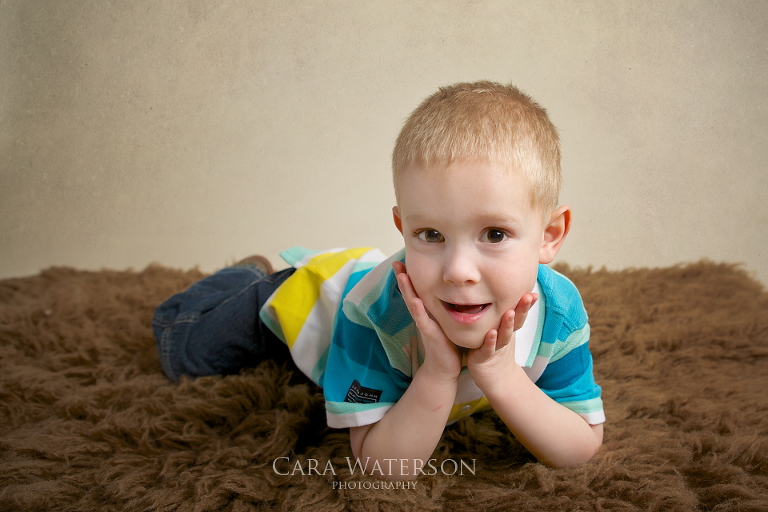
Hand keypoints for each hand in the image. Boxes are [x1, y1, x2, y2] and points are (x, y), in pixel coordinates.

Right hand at [393, 261, 461, 381]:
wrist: (444, 367)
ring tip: (401, 275)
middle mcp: (422, 316)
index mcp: (426, 311)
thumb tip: (450, 290)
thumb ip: (444, 307)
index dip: (409, 277)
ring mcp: (424, 325)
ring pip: (412, 304)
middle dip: (402, 279)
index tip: (402, 261)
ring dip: (406, 290)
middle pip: (409, 294)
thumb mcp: (444, 320)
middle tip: (396, 263)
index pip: (415, 290)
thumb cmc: (446, 343)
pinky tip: (415, 300)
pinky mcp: (430, 335)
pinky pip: (423, 321)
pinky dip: (418, 311)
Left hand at [467, 293, 537, 393]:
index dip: (527, 306)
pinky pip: (488, 349)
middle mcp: (505, 338)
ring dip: (508, 324)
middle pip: (516, 323)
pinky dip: (490, 341)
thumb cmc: (495, 351)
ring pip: (503, 336)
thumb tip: (500, 294)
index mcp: (509, 331)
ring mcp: (495, 348)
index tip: (534, 293)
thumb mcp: (501, 333)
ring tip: (510, 313)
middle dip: (522, 310)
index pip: (520, 316)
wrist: (496, 380)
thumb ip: (502, 317)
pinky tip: (491, 333)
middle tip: (528, 296)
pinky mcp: (484, 358)